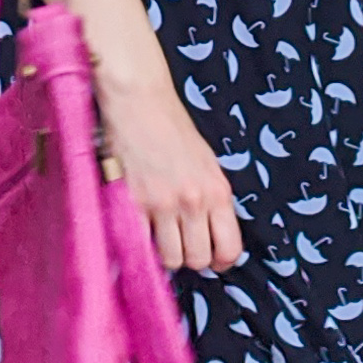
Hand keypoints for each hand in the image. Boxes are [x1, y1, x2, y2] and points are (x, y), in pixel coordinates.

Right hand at [99, 66, 243, 273]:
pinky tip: (138, 229)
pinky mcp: (133, 203)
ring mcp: (163, 204)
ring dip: (163, 253)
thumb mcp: (207, 163)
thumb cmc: (172, 128)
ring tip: (157, 235)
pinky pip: (140, 245)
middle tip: (178, 242)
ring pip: (170, 259)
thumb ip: (211, 199)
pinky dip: (139, 244)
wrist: (140, 102)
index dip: (220, 260)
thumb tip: (209, 233)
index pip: (230, 249)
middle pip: (198, 260)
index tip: (209, 257)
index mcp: (218, 191)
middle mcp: (194, 201)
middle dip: (189, 257)